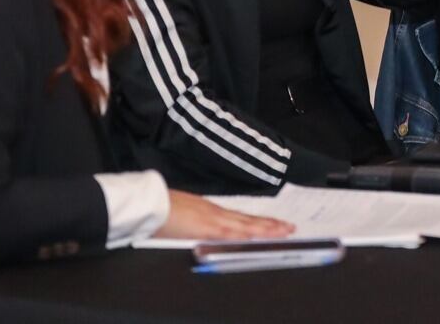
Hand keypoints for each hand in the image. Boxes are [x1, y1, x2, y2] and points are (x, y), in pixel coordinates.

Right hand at [152, 190, 293, 240]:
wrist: (150, 203)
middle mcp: (216, 213)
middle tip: (289, 228)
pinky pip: (230, 232)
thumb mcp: (186, 213)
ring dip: (265, 229)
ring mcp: (213, 218)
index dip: (258, 222)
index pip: (240, 218)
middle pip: (248, 220)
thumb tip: (203, 226)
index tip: (274, 224)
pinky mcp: (205, 226)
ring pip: (245, 225)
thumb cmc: (163, 208)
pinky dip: (245, 235)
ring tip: (284, 231)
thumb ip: (198, 219)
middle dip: (270, 225)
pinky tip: (257, 236)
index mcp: (211, 210)